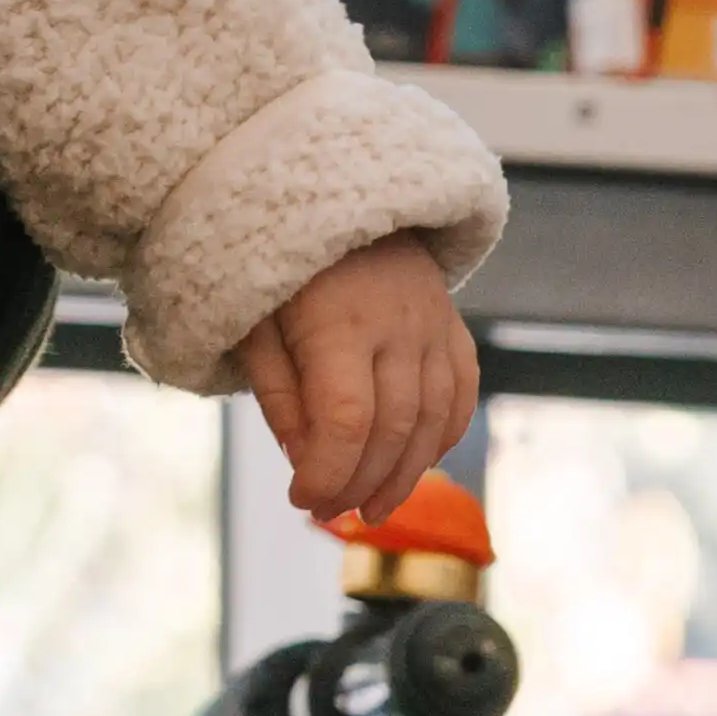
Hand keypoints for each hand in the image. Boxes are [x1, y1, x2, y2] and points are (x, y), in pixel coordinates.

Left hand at [231, 234, 481, 526]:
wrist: (348, 203)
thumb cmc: (287, 269)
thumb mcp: (256, 320)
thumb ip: (277, 390)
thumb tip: (300, 458)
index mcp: (339, 322)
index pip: (346, 420)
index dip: (327, 472)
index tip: (300, 498)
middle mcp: (397, 326)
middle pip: (392, 429)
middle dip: (359, 483)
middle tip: (327, 512)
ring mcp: (434, 327)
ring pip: (432, 421)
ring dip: (403, 477)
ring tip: (370, 509)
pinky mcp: (454, 329)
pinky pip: (460, 396)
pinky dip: (441, 440)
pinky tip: (414, 466)